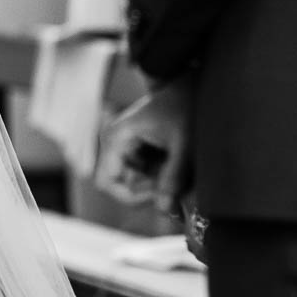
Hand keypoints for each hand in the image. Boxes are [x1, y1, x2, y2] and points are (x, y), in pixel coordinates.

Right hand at [95, 76, 192, 214]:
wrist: (188, 85)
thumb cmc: (184, 107)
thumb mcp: (184, 144)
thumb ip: (174, 177)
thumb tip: (165, 211)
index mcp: (116, 138)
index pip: (108, 183)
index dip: (134, 196)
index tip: (162, 195)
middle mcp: (114, 143)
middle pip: (123, 184)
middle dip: (149, 191)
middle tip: (177, 187)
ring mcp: (124, 146)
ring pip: (135, 181)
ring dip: (157, 184)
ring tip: (181, 172)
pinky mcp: (136, 149)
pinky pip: (143, 174)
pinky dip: (161, 176)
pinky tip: (177, 165)